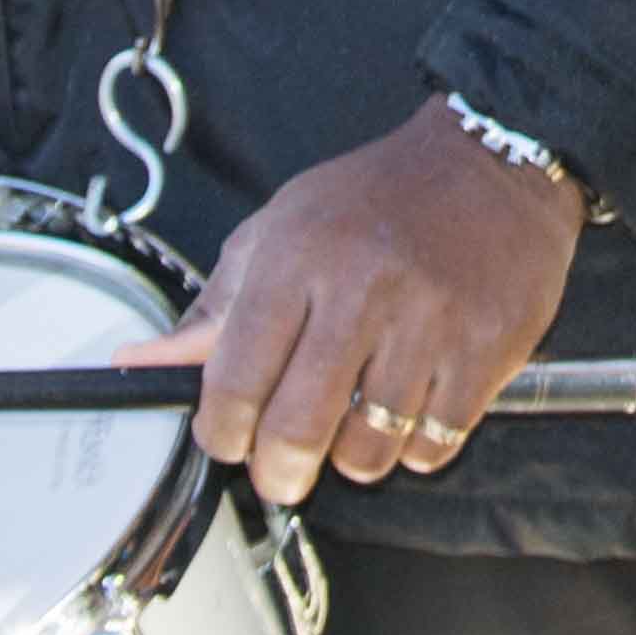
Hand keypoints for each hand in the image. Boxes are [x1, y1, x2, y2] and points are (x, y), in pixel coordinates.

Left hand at [121, 98, 586, 498]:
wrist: (495, 161)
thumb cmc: (377, 198)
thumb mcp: (282, 227)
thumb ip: (216, 304)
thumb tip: (140, 362)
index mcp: (299, 257)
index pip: (235, 380)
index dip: (220, 433)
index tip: (226, 440)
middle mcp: (363, 290)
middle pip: (296, 429)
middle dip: (277, 472)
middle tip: (280, 472)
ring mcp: (431, 324)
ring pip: (368, 449)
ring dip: (350, 459)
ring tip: (352, 429)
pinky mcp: (488, 349)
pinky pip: (434, 443)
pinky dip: (412, 448)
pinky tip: (408, 411)